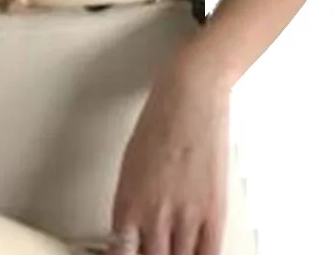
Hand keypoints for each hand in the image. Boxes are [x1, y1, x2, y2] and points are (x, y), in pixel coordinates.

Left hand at [106, 61, 231, 254]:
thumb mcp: (131, 164)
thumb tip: (131, 234)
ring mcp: (185, 214)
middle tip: (155, 249)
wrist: (190, 95)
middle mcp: (153, 212)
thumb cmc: (159, 120)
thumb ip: (131, 203)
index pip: (120, 254)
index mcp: (127, 200)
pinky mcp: (213, 211)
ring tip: (173, 248)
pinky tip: (196, 253)